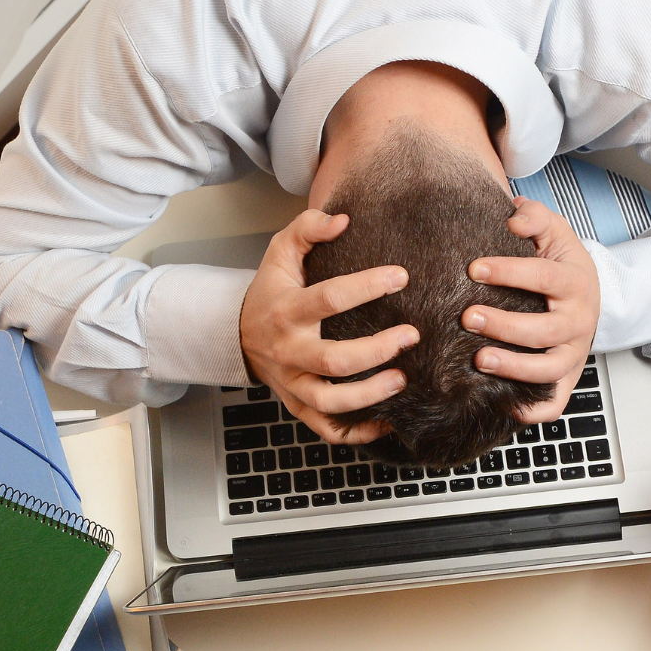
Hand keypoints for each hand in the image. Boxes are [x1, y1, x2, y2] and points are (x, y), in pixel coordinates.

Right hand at [240, 208, 419, 442]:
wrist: (239, 335)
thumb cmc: (271, 291)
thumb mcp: (280, 252)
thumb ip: (308, 228)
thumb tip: (342, 219)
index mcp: (286, 311)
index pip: (329, 298)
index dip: (367, 286)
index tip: (401, 276)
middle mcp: (289, 351)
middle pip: (333, 360)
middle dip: (376, 350)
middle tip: (411, 336)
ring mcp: (293, 383)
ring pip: (330, 401)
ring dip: (369, 396)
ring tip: (402, 381)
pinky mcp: (299, 406)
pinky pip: (328, 429)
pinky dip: (358, 432)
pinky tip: (389, 421)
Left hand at [462, 197, 599, 422]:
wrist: (587, 296)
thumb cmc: (560, 264)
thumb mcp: (554, 233)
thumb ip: (535, 218)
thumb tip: (514, 216)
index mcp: (575, 283)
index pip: (544, 278)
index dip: (510, 273)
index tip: (474, 268)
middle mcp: (578, 322)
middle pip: (545, 329)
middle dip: (505, 325)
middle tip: (466, 317)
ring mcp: (573, 354)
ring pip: (549, 368)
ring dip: (515, 368)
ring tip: (478, 360)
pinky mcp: (567, 379)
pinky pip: (555, 403)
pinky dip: (535, 411)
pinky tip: (505, 409)